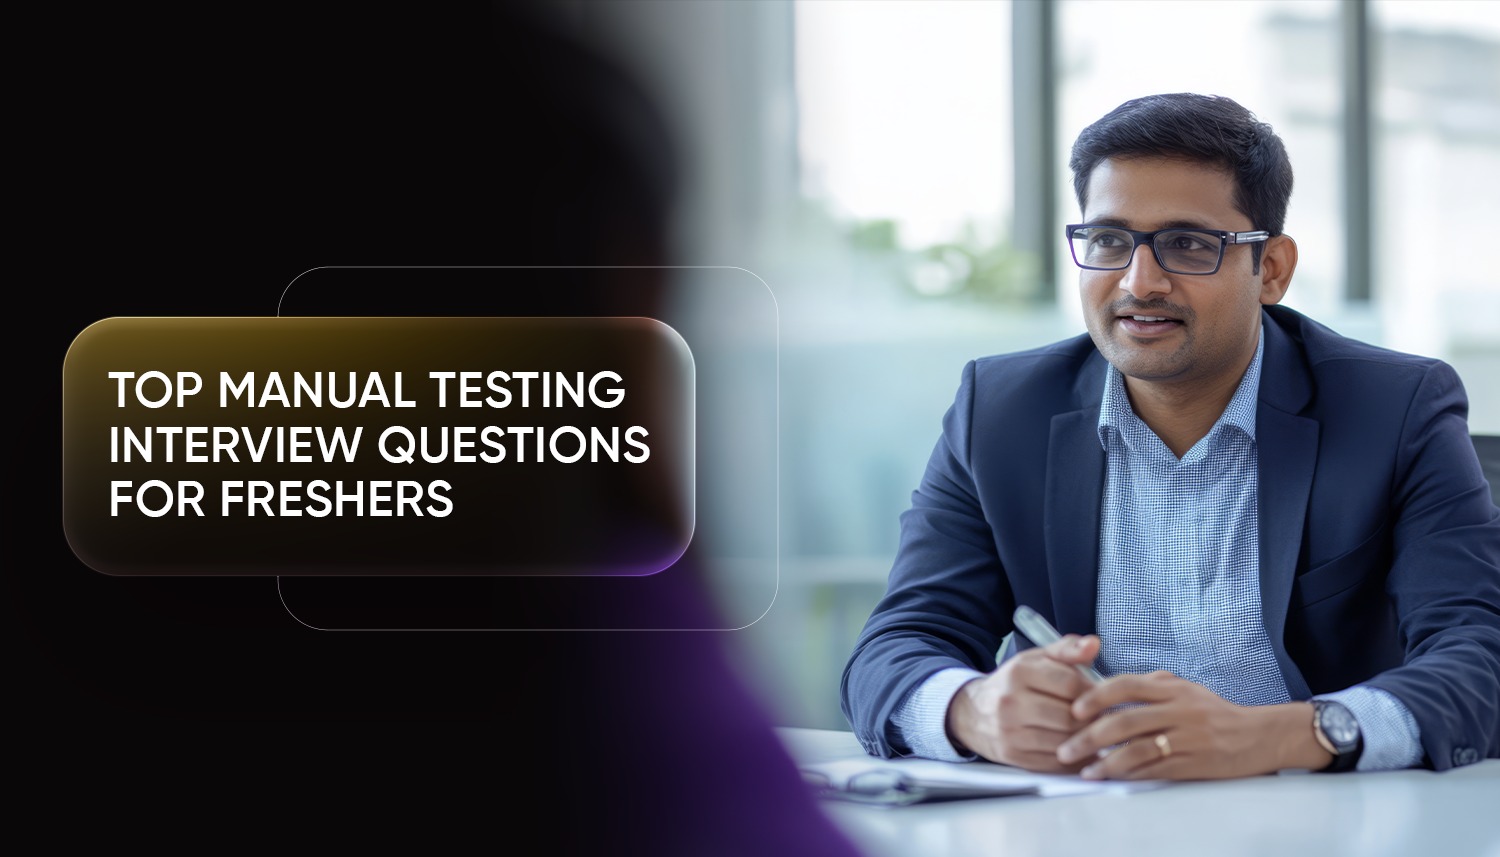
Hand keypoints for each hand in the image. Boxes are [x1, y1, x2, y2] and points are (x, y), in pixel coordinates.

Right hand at [945, 634, 1101, 771]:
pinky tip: (1077, 750)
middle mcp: (1010, 701)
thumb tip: (1093, 644)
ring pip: (1064, 741)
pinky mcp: (1012, 755)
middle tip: (1099, 717)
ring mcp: (1009, 731)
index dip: (1092, 691)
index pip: (1070, 683)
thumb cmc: (1014, 684)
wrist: (974, 712)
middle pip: (1069, 716)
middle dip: (1091, 718)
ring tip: (1090, 732)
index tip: (1098, 695)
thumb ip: (1067, 650)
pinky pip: (1054, 763)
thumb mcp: (1036, 659)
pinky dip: (1072, 759)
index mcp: (1019, 672)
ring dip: (1083, 740)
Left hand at [1056, 671, 1331, 779]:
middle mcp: (1179, 710)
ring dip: (1106, 762)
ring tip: (1085, 769)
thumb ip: (1154, 684)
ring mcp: (1187, 738)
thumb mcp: (1188, 689)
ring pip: (1137, 749)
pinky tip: (1112, 778)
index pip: (1127, 684)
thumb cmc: (1217, 713)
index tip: (1074, 709)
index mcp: (1173, 689)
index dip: (1097, 696)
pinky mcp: (1194, 764)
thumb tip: (1116, 684)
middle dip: (1090, 736)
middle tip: (1067, 746)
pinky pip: (1155, 770)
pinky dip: (1130, 775)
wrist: (1259, 736)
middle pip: (1126, 720)